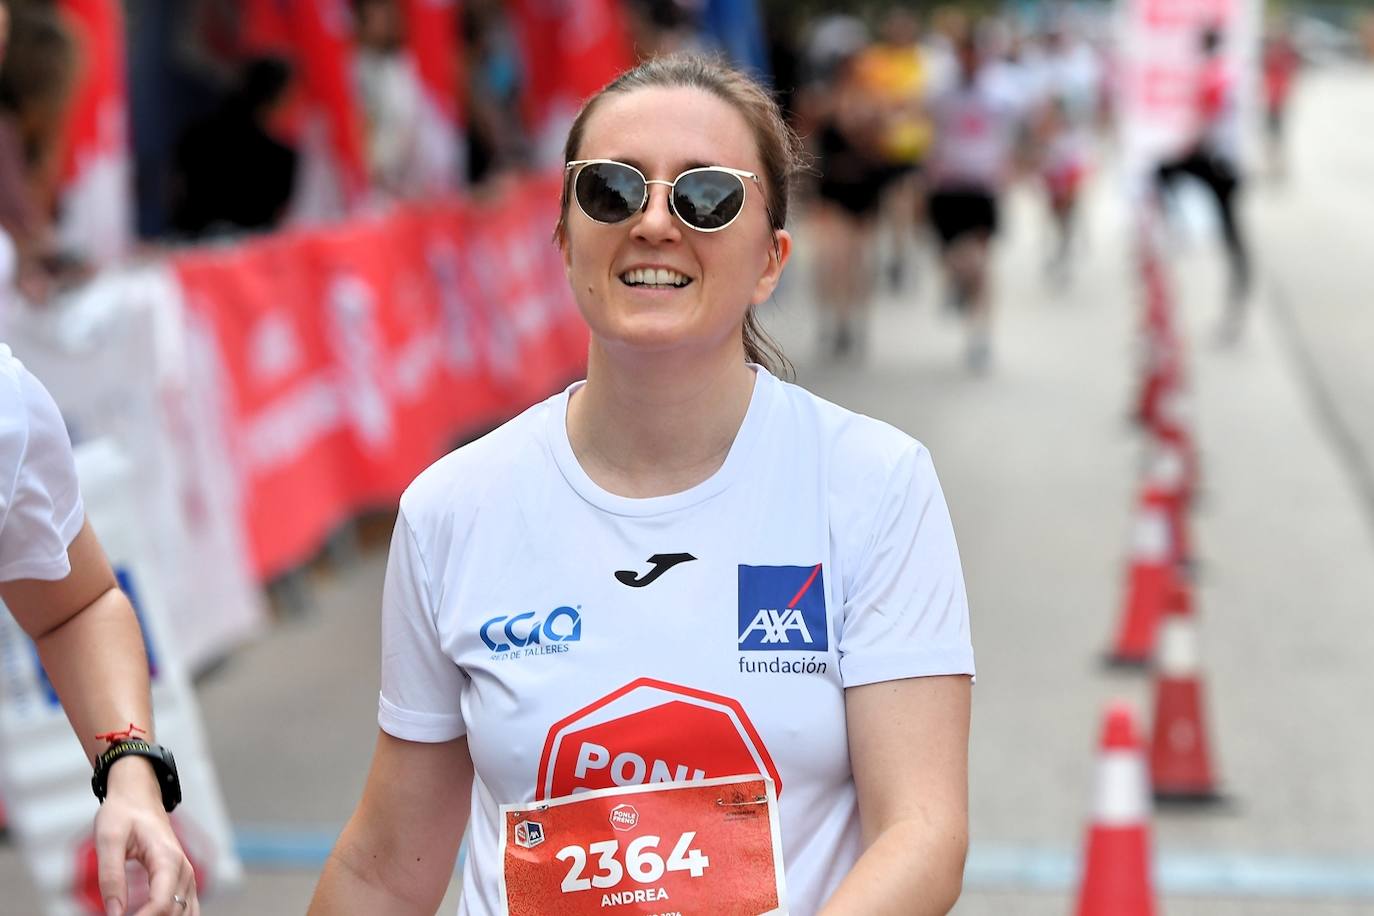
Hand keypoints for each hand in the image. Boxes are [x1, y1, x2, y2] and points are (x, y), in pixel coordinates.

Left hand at [95, 757, 198, 915]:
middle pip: (175, 912)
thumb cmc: (123, 813)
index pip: (162, 903)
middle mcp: (184, 869)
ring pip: (186, 913)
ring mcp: (186, 875)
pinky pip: (187, 908)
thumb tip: (114, 913)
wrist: (139, 796)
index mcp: (168, 858)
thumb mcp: (108, 840)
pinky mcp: (182, 879)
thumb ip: (111, 876)